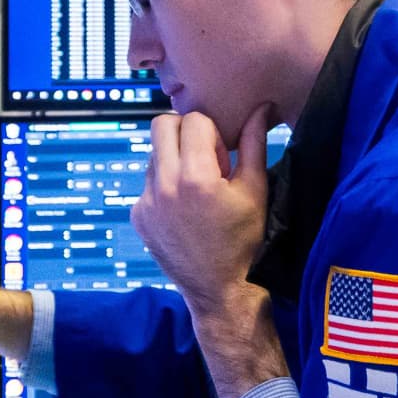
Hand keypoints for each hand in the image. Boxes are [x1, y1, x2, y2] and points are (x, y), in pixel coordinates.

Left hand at [132, 105, 285, 397]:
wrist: (218, 289)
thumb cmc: (244, 240)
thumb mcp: (255, 191)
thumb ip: (254, 144)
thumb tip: (260, 108)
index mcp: (195, 177)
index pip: (193, 120)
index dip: (212, 132)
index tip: (223, 157)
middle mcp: (163, 186)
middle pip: (161, 125)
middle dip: (185, 131)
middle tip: (205, 158)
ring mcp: (145, 202)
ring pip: (153, 153)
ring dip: (174, 158)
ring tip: (196, 187)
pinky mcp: (137, 215)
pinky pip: (147, 181)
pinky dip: (164, 184)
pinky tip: (184, 207)